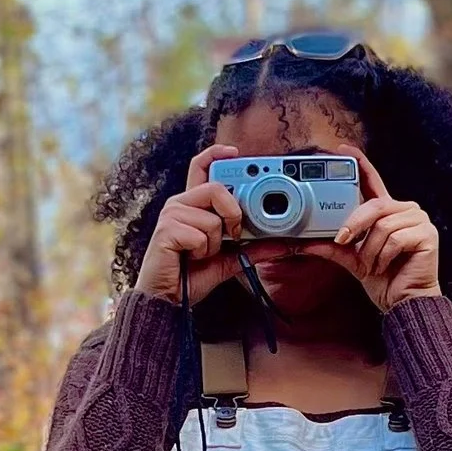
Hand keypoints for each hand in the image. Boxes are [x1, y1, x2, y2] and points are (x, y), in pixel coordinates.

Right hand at [135, 154, 247, 301]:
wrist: (167, 298)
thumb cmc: (190, 275)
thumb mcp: (229, 259)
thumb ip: (254, 247)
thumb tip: (286, 244)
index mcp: (193, 204)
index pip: (201, 167)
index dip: (216, 154)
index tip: (234, 152)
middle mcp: (180, 204)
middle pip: (215, 188)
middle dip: (233, 213)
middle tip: (232, 234)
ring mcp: (171, 216)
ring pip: (212, 219)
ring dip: (215, 244)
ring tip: (201, 254)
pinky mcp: (166, 231)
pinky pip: (201, 236)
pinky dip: (203, 253)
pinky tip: (190, 258)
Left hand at [320, 152, 442, 313]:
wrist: (403, 302)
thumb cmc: (383, 279)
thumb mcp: (353, 260)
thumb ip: (332, 248)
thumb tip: (303, 243)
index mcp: (387, 212)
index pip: (372, 181)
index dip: (360, 163)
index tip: (343, 149)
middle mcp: (405, 210)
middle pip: (374, 205)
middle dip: (354, 225)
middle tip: (344, 242)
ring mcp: (419, 220)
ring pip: (383, 225)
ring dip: (371, 250)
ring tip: (373, 265)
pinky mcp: (428, 234)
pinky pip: (396, 238)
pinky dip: (384, 256)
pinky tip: (386, 266)